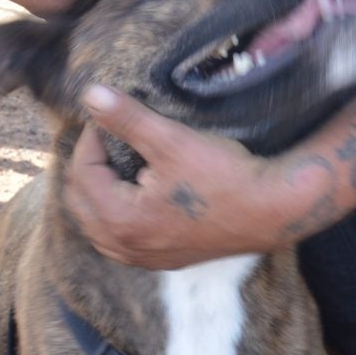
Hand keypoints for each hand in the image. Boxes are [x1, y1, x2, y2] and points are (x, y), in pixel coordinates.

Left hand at [62, 85, 304, 267]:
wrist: (272, 210)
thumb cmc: (224, 176)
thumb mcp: (171, 140)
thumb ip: (127, 118)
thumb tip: (90, 95)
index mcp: (121, 221)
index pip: (83, 174)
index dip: (89, 139)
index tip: (106, 116)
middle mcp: (128, 248)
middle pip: (82, 204)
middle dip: (87, 167)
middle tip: (102, 137)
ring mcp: (147, 259)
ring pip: (99, 227)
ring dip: (97, 195)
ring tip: (111, 163)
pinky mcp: (167, 260)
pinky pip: (122, 241)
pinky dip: (116, 217)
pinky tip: (132, 197)